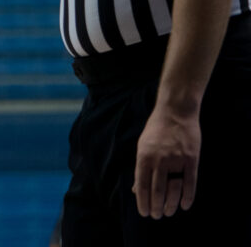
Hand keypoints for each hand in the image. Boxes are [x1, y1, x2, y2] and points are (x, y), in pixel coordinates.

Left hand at [134, 103, 198, 217]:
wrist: (176, 112)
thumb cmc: (157, 130)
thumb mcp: (143, 146)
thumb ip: (141, 168)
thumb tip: (136, 190)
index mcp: (144, 156)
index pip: (142, 185)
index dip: (142, 201)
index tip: (143, 213)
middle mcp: (159, 159)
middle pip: (157, 190)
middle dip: (156, 206)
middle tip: (156, 216)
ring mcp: (176, 159)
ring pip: (173, 189)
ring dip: (170, 204)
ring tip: (168, 213)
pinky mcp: (192, 159)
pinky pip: (190, 182)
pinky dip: (188, 196)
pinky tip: (185, 206)